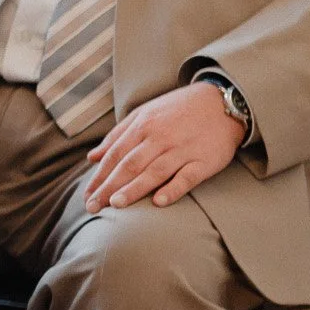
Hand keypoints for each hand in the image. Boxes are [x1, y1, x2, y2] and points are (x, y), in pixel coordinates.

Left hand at [83, 83, 246, 211]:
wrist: (221, 102)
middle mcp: (160, 137)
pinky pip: (187, 177)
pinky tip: (158, 202)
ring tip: (116, 204)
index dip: (99, 176)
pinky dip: (173, 189)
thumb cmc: (178, 111)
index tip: (87, 195)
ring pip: (154, 171)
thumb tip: (92, 157)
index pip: (115, 155)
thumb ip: (118, 136)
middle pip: (130, 165)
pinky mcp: (204, 160)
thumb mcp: (144, 114)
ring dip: (134, 188)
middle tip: (93, 206)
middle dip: (109, 186)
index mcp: (143, 125)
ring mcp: (183, 149)